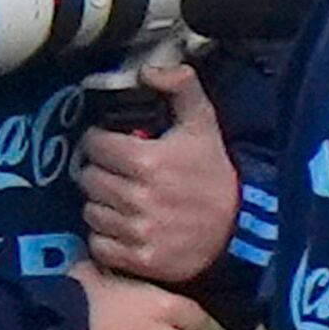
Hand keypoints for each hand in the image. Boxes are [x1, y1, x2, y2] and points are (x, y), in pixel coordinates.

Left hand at [77, 58, 240, 281]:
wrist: (239, 230)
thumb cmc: (214, 174)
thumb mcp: (203, 124)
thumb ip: (180, 87)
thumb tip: (149, 70)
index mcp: (147, 160)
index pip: (94, 145)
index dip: (99, 142)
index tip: (110, 146)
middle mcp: (138, 197)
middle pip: (88, 179)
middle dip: (98, 173)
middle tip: (114, 174)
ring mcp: (138, 231)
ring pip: (91, 212)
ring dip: (100, 205)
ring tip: (119, 201)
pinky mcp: (140, 259)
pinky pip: (99, 245)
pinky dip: (105, 238)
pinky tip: (122, 228)